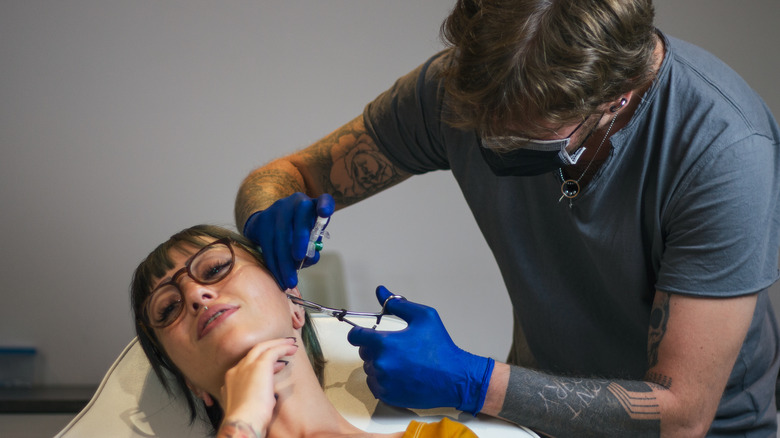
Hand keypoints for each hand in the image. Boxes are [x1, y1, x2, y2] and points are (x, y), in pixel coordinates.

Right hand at [219, 338, 298, 434]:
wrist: (244, 421)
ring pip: (262, 347)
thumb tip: (269, 396)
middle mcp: (236, 370)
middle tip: (283, 346)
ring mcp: (246, 366)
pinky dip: (283, 347)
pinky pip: (273, 351)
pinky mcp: (259, 365)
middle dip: (269, 347)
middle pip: (253, 352)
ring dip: (277, 344)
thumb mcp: (249, 406)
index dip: (261, 363)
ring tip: (291, 344)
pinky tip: (292, 348)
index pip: (247, 365)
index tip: (276, 366)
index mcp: (232, 381)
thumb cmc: (248, 420)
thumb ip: (256, 397)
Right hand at [242, 192, 334, 288]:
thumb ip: (313, 246)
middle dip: (299, 239)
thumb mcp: (310, 236)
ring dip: (285, 260)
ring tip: (290, 281)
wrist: (270, 223)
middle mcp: (297, 202)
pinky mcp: (263, 220)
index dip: (325, 205)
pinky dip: (274, 263)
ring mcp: (278, 209)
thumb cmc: (298, 232)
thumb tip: (311, 257)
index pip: (324, 200)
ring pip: (281, 234)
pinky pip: (267, 244)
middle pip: (300, 217)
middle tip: (300, 258)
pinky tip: (278, 276)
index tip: (325, 213)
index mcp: (314, 205)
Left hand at [347, 286, 494, 414]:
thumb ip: (398, 304)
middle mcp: (380, 364)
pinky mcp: (388, 396)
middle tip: (396, 347)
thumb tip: (381, 291)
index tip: (365, 334)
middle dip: (375, 348)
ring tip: (401, 362)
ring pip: (370, 369)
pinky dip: (383, 380)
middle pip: (364, 352)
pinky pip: (375, 384)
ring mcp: (383, 382)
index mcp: (385, 343)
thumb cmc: (441, 347)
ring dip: (380, 364)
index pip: (355, 336)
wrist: (455, 378)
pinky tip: (400, 375)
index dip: (359, 333)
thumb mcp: (423, 316)